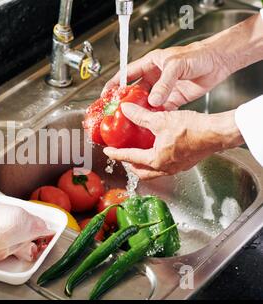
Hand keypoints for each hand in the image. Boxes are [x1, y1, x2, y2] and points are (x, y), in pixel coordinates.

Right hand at [102, 41, 231, 109]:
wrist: (217, 62)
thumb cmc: (197, 55)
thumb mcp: (176, 66)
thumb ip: (164, 84)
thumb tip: (153, 100)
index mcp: (150, 64)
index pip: (126, 74)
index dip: (115, 84)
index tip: (106, 94)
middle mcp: (154, 77)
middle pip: (134, 91)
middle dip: (125, 101)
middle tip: (116, 111)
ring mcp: (163, 89)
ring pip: (146, 102)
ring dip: (140, 111)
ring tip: (131, 120)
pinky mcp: (173, 98)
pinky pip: (161, 109)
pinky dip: (155, 116)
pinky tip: (150, 122)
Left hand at [103, 103, 243, 178]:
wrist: (218, 133)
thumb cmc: (194, 129)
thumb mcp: (161, 119)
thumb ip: (141, 115)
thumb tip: (126, 109)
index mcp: (156, 160)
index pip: (130, 158)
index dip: (116, 154)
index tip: (107, 151)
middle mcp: (165, 168)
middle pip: (141, 172)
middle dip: (130, 164)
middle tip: (122, 155)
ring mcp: (176, 167)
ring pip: (153, 171)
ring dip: (143, 164)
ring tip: (138, 153)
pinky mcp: (185, 163)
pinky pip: (165, 166)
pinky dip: (156, 161)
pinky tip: (158, 149)